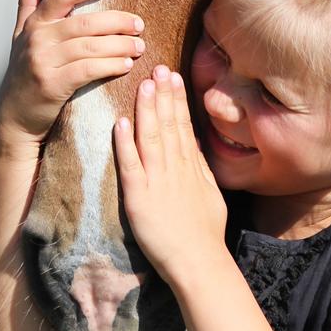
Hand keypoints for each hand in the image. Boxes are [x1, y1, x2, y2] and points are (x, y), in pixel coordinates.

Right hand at [0, 0, 144, 143]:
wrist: (13, 117)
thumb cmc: (24, 74)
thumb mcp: (20, 38)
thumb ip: (27, 7)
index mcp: (34, 24)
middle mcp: (37, 39)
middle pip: (84, 23)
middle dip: (116, 22)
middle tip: (139, 25)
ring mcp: (42, 62)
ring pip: (89, 47)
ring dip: (119, 46)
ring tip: (139, 46)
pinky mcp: (51, 85)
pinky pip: (87, 70)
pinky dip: (109, 66)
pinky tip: (126, 65)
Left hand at [114, 64, 227, 284]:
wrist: (199, 263)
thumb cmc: (206, 234)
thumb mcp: (211, 193)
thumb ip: (200, 167)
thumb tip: (193, 143)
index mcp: (191, 168)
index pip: (182, 125)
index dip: (177, 99)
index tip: (173, 76)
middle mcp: (175, 169)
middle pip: (169, 124)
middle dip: (163, 94)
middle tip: (158, 67)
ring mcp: (158, 182)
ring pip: (152, 138)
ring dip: (147, 109)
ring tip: (143, 83)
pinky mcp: (139, 198)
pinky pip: (131, 166)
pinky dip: (125, 143)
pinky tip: (120, 123)